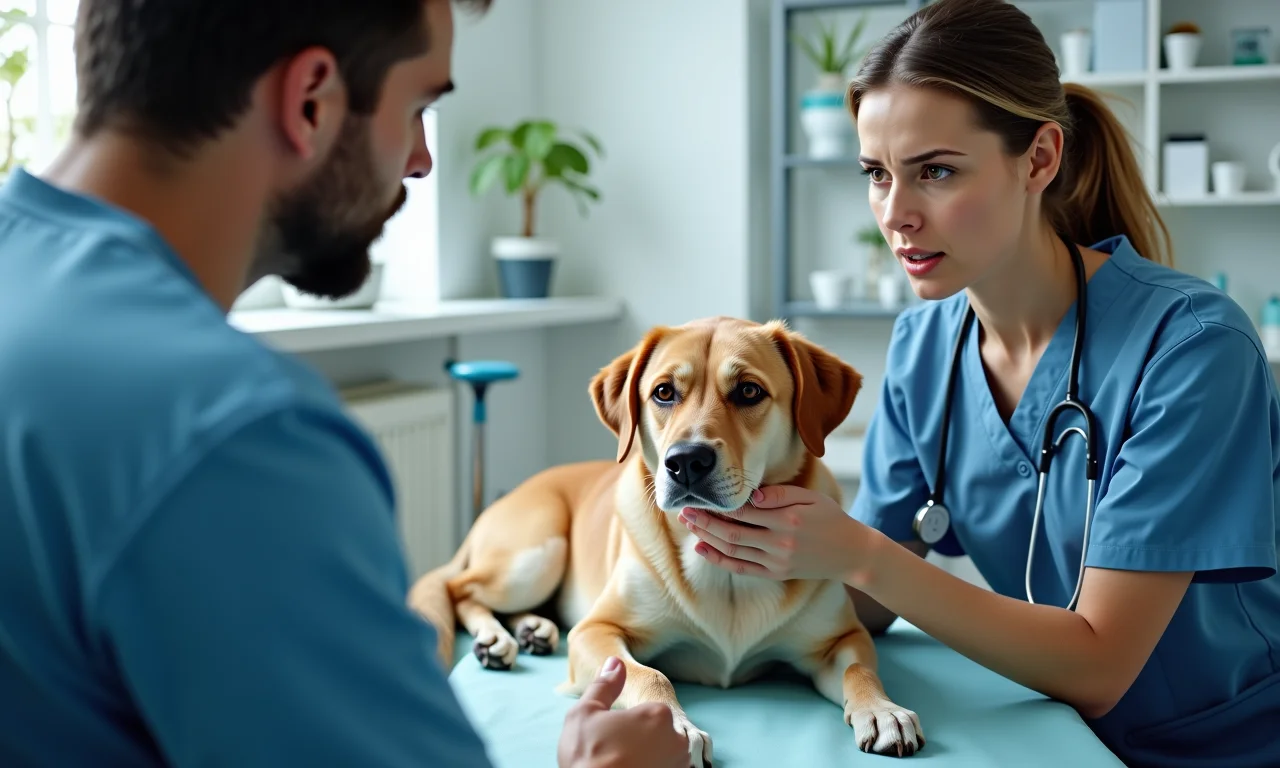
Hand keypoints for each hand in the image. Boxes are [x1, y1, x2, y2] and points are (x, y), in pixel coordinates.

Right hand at [557, 656, 689, 767]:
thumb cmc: (588, 756)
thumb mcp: (585, 712)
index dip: (628, 725)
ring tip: (624, 765)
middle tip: (616, 755)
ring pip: (665, 757)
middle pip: (660, 735)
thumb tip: (615, 662)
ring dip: (650, 760)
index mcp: (658, 714)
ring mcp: (678, 767)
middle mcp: (677, 740)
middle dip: (643, 743)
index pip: (648, 712)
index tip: (613, 738)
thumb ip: (604, 685)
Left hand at [680, 485, 875, 581]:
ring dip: (706, 537)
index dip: (720, 504)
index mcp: (787, 519)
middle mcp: (779, 542)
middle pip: (732, 532)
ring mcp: (776, 561)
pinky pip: (741, 567)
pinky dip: (718, 559)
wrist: (851, 553)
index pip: (745, 510)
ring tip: (688, 524)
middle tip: (684, 509)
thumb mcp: (811, 498)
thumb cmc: (831, 519)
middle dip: (704, 521)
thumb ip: (780, 494)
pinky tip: (702, 548)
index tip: (701, 495)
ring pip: (732, 549)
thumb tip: (751, 493)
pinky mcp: (775, 573)